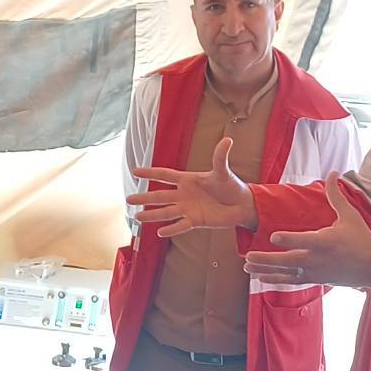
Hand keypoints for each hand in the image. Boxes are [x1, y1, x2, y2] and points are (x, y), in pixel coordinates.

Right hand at [127, 138, 255, 235]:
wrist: (241, 204)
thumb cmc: (231, 185)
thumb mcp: (223, 170)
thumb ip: (220, 157)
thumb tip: (227, 139)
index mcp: (188, 180)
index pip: (165, 175)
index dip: (150, 173)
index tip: (135, 171)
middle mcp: (184, 195)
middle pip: (160, 195)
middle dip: (144, 198)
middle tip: (128, 200)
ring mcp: (188, 208)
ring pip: (166, 212)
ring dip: (152, 214)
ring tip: (137, 217)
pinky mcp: (196, 221)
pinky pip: (181, 225)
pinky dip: (172, 229)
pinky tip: (159, 232)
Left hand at [247, 176, 370, 288]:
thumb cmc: (361, 239)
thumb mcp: (350, 215)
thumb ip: (335, 195)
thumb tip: (333, 173)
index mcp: (326, 241)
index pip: (305, 240)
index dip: (289, 239)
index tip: (273, 236)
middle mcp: (318, 259)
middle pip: (289, 260)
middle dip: (267, 260)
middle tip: (248, 257)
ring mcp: (315, 271)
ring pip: (286, 274)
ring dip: (266, 271)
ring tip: (247, 268)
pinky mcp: (314, 279)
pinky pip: (291, 281)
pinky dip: (275, 280)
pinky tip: (260, 277)